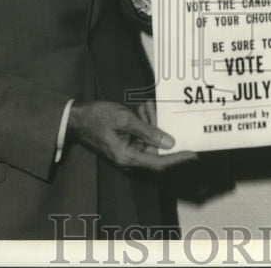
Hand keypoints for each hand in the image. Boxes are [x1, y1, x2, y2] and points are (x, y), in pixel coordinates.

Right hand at [68, 100, 197, 170]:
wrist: (77, 118)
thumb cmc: (98, 118)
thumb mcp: (125, 120)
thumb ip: (148, 131)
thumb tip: (169, 143)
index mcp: (127, 157)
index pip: (159, 163)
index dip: (178, 159)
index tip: (194, 154)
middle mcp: (128, 159)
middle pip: (155, 149)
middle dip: (159, 129)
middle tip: (153, 109)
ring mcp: (127, 152)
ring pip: (150, 141)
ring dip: (151, 123)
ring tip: (144, 107)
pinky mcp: (126, 145)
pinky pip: (142, 137)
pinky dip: (144, 124)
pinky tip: (141, 110)